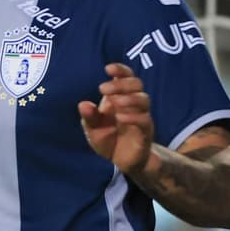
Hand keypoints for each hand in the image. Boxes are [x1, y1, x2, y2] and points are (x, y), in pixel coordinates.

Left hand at [78, 62, 154, 177]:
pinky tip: (120, 118)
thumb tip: (83, 104)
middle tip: (102, 89)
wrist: (123, 162)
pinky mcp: (146, 132)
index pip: (126, 76)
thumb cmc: (108, 140)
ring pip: (144, 99)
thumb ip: (89, 117)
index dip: (120, 69)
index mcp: (119, 97)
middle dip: (121, 83)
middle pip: (136, 83)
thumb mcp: (93, 129)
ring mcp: (142, 116)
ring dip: (129, 98)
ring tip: (115, 103)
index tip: (108, 68)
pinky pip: (145, 120)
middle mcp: (133, 103)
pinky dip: (133, 116)